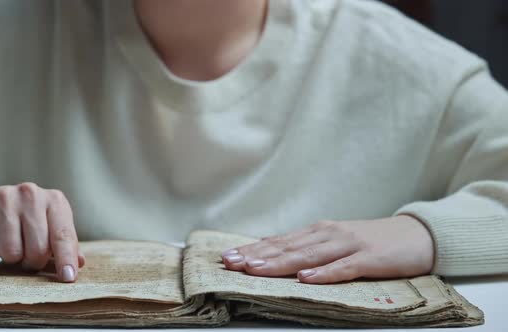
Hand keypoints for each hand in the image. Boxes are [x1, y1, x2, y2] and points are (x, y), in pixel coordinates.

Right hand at [0, 183, 84, 282]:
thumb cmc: (22, 220)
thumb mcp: (48, 227)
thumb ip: (64, 244)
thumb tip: (78, 263)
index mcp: (54, 200)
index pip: (63, 235)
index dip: (65, 259)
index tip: (67, 278)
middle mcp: (31, 194)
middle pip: (37, 248)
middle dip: (32, 261)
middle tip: (26, 255)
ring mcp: (4, 196)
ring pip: (11, 251)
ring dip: (10, 257)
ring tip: (8, 243)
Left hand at [221, 216, 433, 283]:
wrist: (416, 235)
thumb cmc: (371, 242)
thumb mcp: (335, 242)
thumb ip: (308, 248)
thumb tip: (274, 255)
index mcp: (317, 232)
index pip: (278, 241)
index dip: (252, 249)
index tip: (226, 257)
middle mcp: (328, 234)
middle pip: (286, 247)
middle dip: (255, 255)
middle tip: (229, 262)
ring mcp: (348, 245)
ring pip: (307, 256)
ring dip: (279, 263)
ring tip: (254, 269)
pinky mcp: (369, 258)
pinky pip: (343, 268)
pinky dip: (323, 273)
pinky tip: (305, 279)